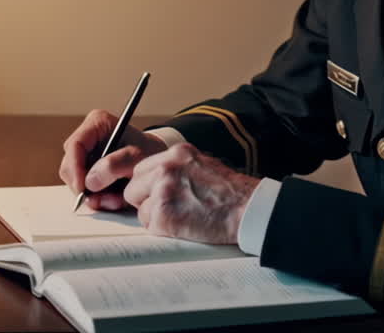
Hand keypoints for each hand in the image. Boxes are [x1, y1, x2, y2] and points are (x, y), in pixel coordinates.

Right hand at [59, 109, 167, 210]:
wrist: (158, 162)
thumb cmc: (150, 152)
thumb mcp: (138, 156)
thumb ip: (114, 165)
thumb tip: (89, 182)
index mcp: (97, 123)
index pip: (75, 145)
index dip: (75, 168)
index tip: (82, 188)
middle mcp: (87, 137)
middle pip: (69, 165)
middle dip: (83, 186)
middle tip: (101, 200)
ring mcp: (86, 155)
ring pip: (74, 180)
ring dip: (93, 195)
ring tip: (115, 200)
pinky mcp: (88, 170)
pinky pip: (83, 189)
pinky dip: (97, 198)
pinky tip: (114, 199)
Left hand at [122, 143, 258, 244]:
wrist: (249, 210)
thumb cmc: (233, 193)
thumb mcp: (203, 165)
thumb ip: (178, 168)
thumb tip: (159, 179)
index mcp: (177, 153)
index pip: (142, 168)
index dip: (148, 185)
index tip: (157, 193)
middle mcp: (167, 168)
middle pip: (134, 187)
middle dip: (146, 200)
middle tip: (168, 208)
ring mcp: (163, 191)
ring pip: (140, 208)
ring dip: (155, 216)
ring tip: (182, 217)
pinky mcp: (164, 215)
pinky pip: (149, 226)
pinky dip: (163, 230)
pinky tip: (184, 226)